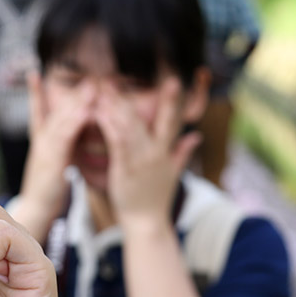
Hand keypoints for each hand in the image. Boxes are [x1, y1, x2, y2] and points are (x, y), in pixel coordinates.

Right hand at [13, 73, 94, 238]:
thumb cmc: (47, 192)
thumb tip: (71, 142)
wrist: (35, 211)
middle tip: (89, 77)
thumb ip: (60, 151)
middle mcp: (41, 141)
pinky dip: (75, 122)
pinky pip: (65, 137)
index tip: (33, 72)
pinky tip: (86, 112)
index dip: (35, 91)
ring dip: (77, 102)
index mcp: (41, 142)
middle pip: (56, 110)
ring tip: (91, 87)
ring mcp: (44, 149)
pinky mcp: (51, 160)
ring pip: (61, 119)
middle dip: (72, 93)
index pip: (37, 111)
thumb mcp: (53, 166)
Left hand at [94, 75, 199, 232]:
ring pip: (130, 124)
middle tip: (123, 73)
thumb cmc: (155, 199)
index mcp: (166, 150)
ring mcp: (141, 158)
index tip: (173, 78)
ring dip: (117, 103)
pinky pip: (116, 140)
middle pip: (150, 116)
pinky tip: (99, 110)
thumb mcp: (174, 173)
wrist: (147, 223)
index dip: (173, 99)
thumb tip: (197, 135)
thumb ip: (183, 151)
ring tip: (106, 85)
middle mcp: (156, 151)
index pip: (172, 119)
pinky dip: (108, 123)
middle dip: (137, 94)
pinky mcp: (125, 167)